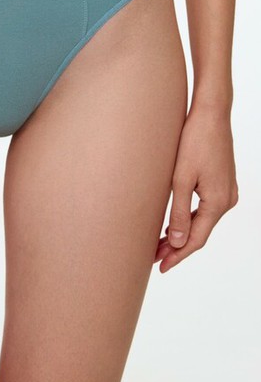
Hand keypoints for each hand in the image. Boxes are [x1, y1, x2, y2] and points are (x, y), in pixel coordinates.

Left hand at [155, 104, 237, 272]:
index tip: (161, 267)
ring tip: (160, 243)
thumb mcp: (181, 179)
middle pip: (200, 232)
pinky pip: (205, 208)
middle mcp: (226, 200)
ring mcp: (226, 191)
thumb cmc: (194, 142)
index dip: (178, 255)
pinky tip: (175, 221)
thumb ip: (179, 212)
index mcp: (218, 202)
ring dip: (183, 232)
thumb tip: (178, 243)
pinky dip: (190, 218)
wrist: (210, 114)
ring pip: (202, 221)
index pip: (196, 239)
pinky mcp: (221, 182)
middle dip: (178, 246)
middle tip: (155, 258)